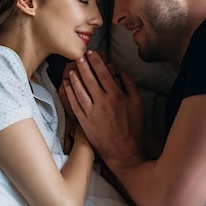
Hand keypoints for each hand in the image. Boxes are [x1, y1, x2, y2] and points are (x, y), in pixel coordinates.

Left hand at [63, 50, 144, 165]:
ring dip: (75, 78)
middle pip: (89, 79)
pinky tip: (67, 85)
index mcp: (116, 96)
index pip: (103, 74)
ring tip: (71, 68)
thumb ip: (130, 85)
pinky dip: (70, 93)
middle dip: (83, 66)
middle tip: (79, 56)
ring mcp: (91, 112)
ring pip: (80, 90)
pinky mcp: (84, 121)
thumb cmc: (133, 127)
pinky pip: (75, 104)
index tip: (91, 54)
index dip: (96, 62)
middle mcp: (102, 102)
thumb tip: (121, 72)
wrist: (123, 151)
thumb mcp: (139, 104)